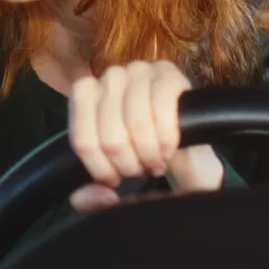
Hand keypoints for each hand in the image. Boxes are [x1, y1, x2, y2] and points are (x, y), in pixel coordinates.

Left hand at [67, 60, 223, 211]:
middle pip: (109, 136)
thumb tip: (97, 195)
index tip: (115, 179)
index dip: (101, 169)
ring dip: (150, 153)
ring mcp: (138, 71)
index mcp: (83, 97)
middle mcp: (108, 78)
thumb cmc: (143, 161)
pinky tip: (169, 149)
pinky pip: (163, 106)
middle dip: (129, 165)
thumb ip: (89, 198)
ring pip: (134, 123)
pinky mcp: (168, 73)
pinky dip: (167, 136)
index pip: (82, 141)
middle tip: (142, 169)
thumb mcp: (113, 181)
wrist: (186, 153)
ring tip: (155, 161)